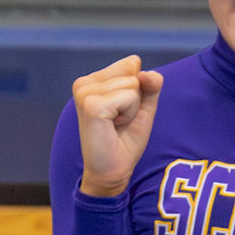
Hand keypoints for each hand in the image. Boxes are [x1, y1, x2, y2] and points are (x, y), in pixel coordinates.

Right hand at [72, 55, 163, 197]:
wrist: (112, 171)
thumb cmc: (124, 140)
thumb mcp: (142, 107)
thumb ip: (150, 84)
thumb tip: (145, 73)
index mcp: (92, 80)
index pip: (131, 63)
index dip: (138, 91)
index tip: (122, 112)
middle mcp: (84, 83)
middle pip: (132, 73)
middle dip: (135, 100)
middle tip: (119, 122)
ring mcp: (85, 93)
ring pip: (132, 84)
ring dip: (132, 109)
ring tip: (116, 125)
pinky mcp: (91, 105)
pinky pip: (130, 96)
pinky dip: (130, 114)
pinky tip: (114, 127)